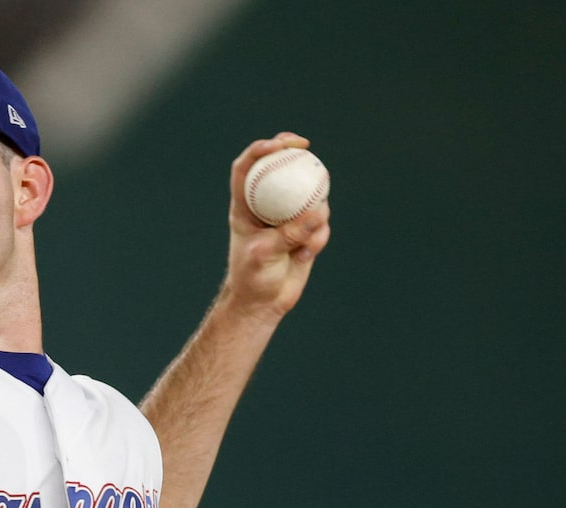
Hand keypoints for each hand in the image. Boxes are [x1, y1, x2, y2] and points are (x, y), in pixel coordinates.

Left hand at [221, 134, 332, 321]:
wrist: (263, 304)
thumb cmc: (252, 278)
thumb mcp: (265, 254)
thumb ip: (290, 233)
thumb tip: (318, 212)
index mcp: (245, 206)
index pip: (247, 168)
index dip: (259, 149)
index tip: (277, 144)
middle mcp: (266, 206)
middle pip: (279, 168)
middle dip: (292, 151)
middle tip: (305, 146)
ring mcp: (287, 217)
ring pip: (307, 196)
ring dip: (313, 212)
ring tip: (304, 242)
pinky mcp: (305, 232)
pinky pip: (320, 225)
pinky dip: (317, 238)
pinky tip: (305, 256)